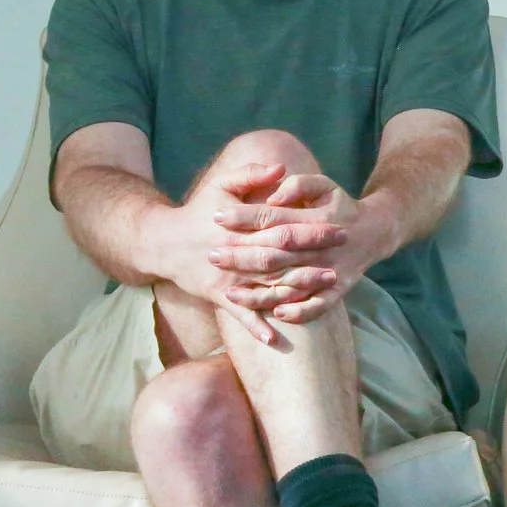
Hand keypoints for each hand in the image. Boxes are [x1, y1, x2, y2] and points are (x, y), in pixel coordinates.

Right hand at [148, 160, 341, 343]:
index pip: (283, 227)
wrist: (165, 243)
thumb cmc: (200, 210)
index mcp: (241, 226)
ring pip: (267, 287)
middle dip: (312, 262)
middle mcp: (236, 253)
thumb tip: (282, 167)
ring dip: (297, 290)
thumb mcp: (222, 185)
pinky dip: (256, 326)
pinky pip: (240, 314)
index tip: (340, 228)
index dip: (313, 229)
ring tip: (326, 287)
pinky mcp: (218, 295)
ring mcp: (228, 278)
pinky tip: (275, 338)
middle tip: (342, 262)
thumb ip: (252, 174)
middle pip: (280, 260)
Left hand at [212, 170, 392, 323]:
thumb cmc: (340, 206)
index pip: (273, 218)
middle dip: (241, 255)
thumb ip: (299, 185)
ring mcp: (329, 271)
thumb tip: (272, 198)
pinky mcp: (337, 290)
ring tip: (230, 292)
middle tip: (212, 254)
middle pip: (274, 254)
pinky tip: (275, 314)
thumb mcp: (324, 186)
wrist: (375, 232)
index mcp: (315, 218)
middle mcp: (320, 247)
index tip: (217, 215)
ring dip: (260, 292)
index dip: (245, 216)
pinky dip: (299, 312)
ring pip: (290, 285)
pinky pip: (318, 306)